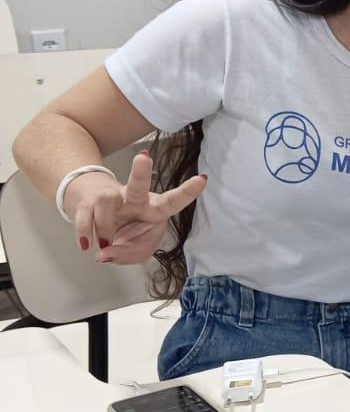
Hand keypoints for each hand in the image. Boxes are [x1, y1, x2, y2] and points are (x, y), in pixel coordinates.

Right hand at [66, 150, 206, 264]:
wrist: (101, 224)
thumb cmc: (129, 234)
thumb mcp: (137, 250)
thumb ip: (126, 255)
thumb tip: (103, 254)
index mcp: (155, 210)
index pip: (173, 201)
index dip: (188, 192)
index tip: (203, 179)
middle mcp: (135, 199)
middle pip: (138, 184)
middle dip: (140, 171)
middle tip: (144, 156)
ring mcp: (112, 197)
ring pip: (106, 201)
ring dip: (103, 228)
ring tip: (103, 244)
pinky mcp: (90, 201)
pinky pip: (85, 212)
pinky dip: (85, 231)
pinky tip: (85, 244)